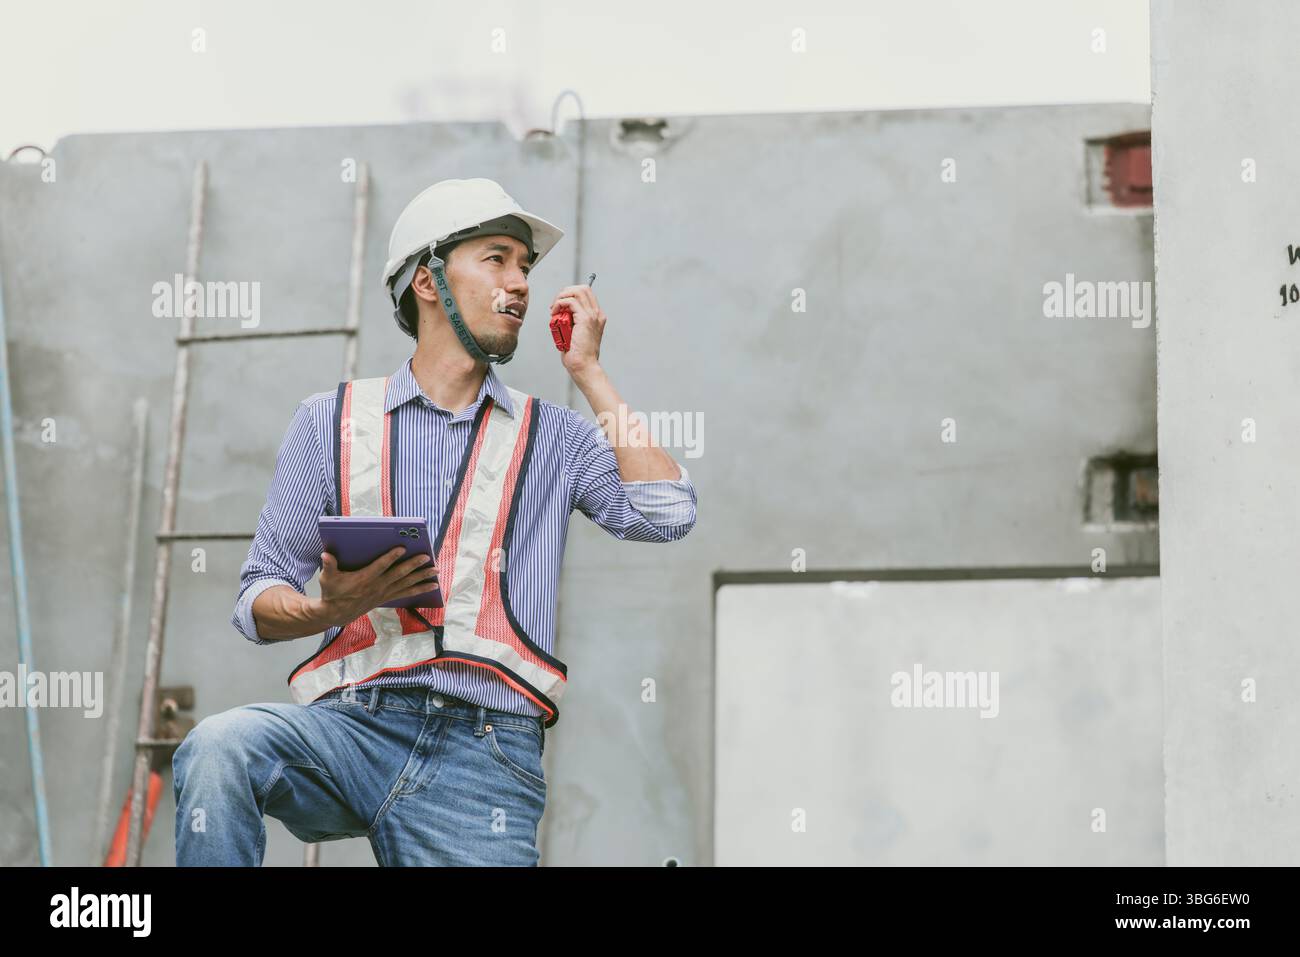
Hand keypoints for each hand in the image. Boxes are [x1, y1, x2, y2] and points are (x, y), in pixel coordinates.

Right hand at [315, 546, 437, 626]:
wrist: (337, 613)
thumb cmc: (332, 592)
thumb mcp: (327, 578)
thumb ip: (329, 565)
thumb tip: (326, 554)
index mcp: (364, 579)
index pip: (380, 566)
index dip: (390, 557)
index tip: (402, 548)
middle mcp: (377, 586)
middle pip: (398, 574)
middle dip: (413, 565)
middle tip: (427, 557)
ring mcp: (384, 593)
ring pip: (406, 584)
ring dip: (422, 577)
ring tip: (436, 571)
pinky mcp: (387, 597)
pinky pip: (407, 593)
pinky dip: (420, 589)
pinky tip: (432, 586)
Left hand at [551, 283, 604, 375]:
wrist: (584, 366)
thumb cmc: (578, 355)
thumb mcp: (575, 334)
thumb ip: (572, 322)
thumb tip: (560, 315)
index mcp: (597, 317)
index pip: (585, 294)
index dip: (570, 295)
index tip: (558, 306)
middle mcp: (597, 314)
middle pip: (583, 288)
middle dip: (565, 292)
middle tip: (555, 305)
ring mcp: (592, 315)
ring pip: (577, 291)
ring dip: (561, 297)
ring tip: (554, 308)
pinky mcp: (585, 319)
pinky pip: (570, 301)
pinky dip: (559, 304)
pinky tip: (554, 313)